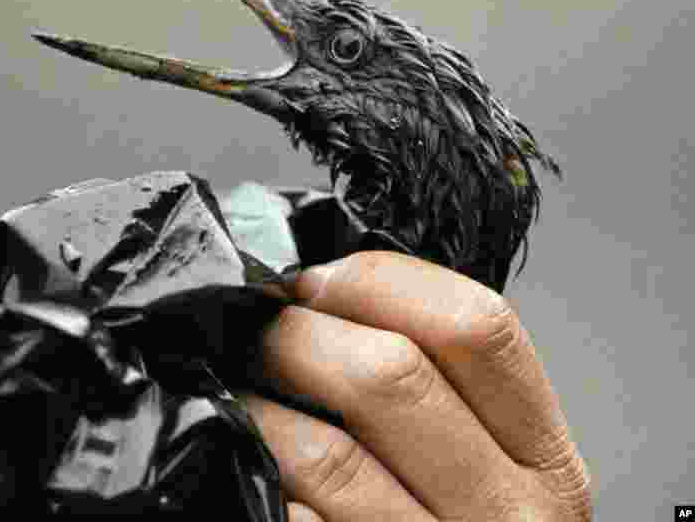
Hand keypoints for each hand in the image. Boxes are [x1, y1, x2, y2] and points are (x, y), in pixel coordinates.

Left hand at [245, 251, 591, 520]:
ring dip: (255, 406)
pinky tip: (243, 460)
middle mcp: (511, 519)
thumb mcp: (489, 465)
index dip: (377, 282)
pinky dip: (258, 481)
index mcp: (545, 460)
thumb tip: (325, 293)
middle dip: (296, 336)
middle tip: (253, 330)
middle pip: (390, 379)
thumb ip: (443, 393)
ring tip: (231, 389)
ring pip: (326, 454)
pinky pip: (293, 521)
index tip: (313, 278)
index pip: (477, 326)